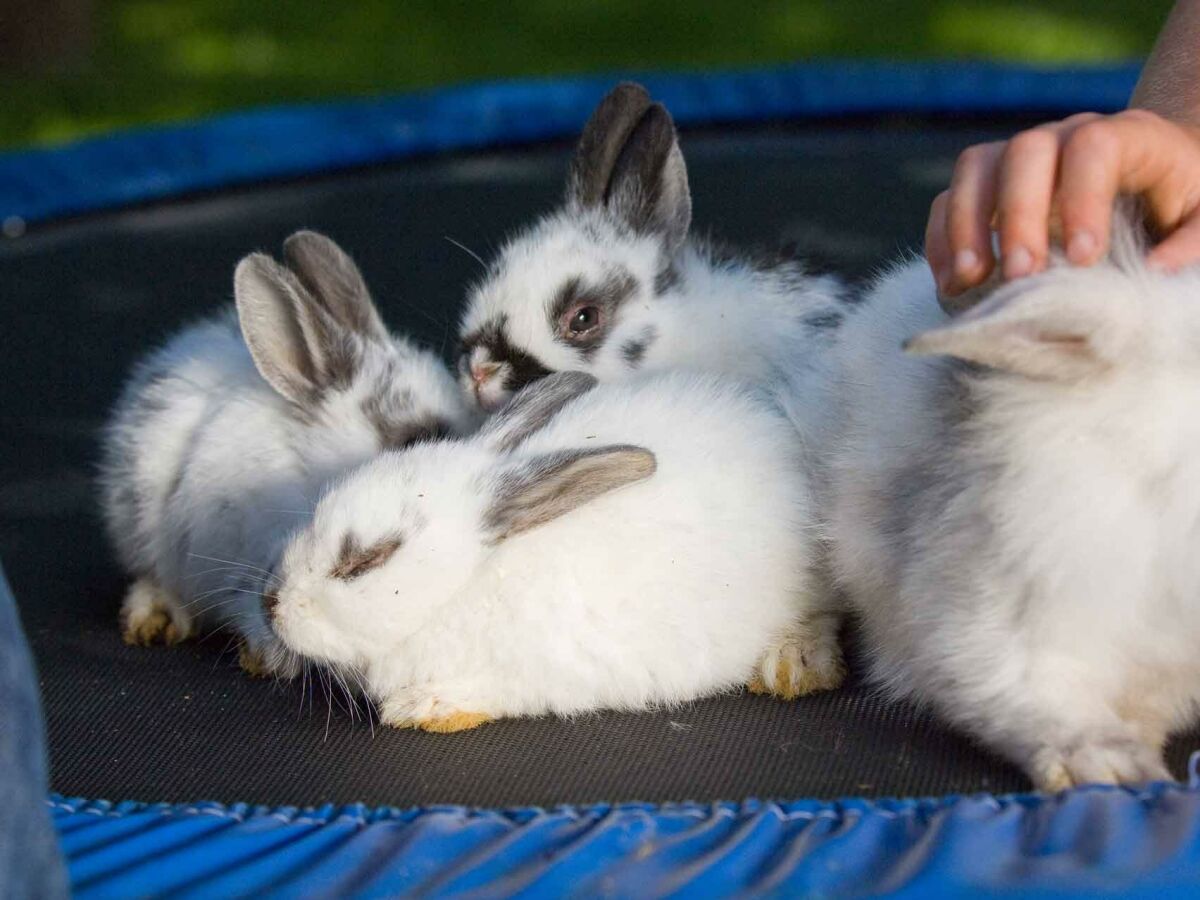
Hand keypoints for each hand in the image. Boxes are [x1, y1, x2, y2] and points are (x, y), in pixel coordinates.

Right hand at [926, 109, 1199, 295]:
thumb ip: (1191, 243)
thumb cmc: (1179, 207)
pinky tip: (952, 285)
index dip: (1082, 199)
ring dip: (965, 227)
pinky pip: (947, 201)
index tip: (1082, 260)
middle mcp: (1063, 137)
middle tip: (1021, 277)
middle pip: (1024, 153)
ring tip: (970, 281)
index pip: (1093, 146)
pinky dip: (942, 243)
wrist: (1144, 189)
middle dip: (1016, 216)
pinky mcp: (984, 189)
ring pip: (975, 170)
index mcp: (1128, 137)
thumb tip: (1154, 269)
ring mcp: (1017, 158)